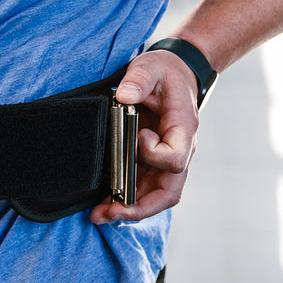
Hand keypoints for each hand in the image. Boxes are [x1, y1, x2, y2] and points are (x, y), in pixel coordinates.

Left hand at [90, 48, 199, 223]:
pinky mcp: (152, 162)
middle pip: (168, 192)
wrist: (175, 74)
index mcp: (183, 129)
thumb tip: (124, 97)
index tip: (136, 137)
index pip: (174, 160)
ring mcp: (165, 159)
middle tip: (110, 213)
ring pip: (154, 196)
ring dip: (128, 209)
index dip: (152, 155)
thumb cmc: (165, 72)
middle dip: (139, 206)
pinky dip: (124, 198)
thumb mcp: (151, 66)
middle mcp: (179, 150)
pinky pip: (142, 188)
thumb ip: (138, 80)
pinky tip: (103, 204)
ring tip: (98, 216)